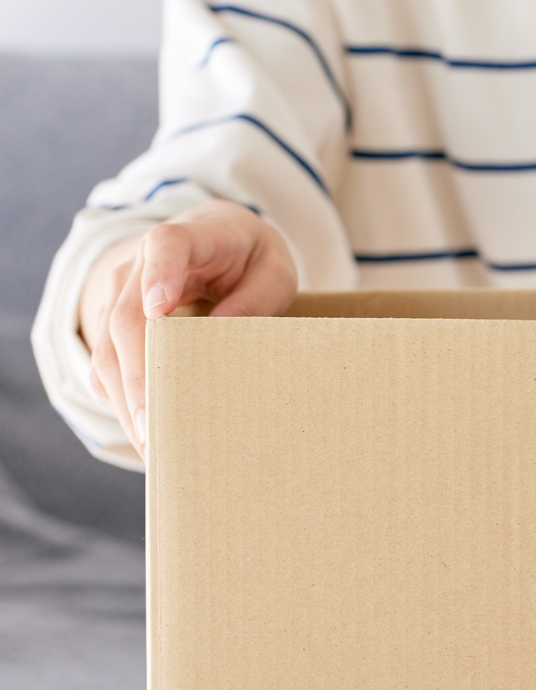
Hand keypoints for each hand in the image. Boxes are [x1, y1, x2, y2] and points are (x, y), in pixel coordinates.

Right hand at [78, 199, 295, 458]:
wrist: (211, 238)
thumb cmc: (249, 258)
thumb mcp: (274, 269)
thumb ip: (256, 297)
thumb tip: (224, 335)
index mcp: (187, 239)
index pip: (166, 248)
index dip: (159, 275)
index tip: (157, 308)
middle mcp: (140, 266)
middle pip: (128, 319)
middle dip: (141, 378)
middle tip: (156, 429)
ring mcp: (119, 295)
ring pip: (109, 349)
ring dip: (128, 402)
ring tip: (153, 451)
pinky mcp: (111, 324)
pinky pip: (108, 365)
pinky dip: (124, 402)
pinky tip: (148, 439)